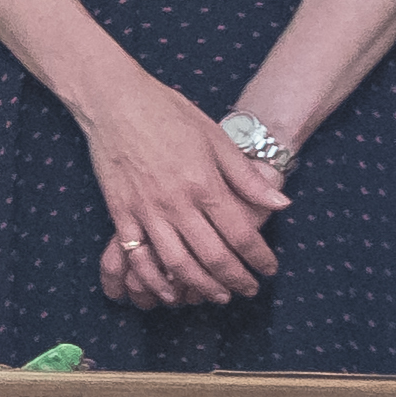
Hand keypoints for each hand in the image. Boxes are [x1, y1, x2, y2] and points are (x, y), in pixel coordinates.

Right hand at [76, 84, 284, 308]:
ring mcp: (145, 211)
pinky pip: (137, 256)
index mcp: (204, 183)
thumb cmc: (167, 113)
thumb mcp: (215, 138)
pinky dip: (154, 279)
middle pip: (212, 256)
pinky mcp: (120, 213)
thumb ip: (246, 176)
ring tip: (216, 296)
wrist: (115, 101)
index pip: (240, 233)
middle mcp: (176, 203)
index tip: (269, 270)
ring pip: (176, 263)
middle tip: (248, 290)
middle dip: (234, 279)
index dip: (258, 258)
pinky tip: (168, 292)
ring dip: (200, 286)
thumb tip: (280, 203)